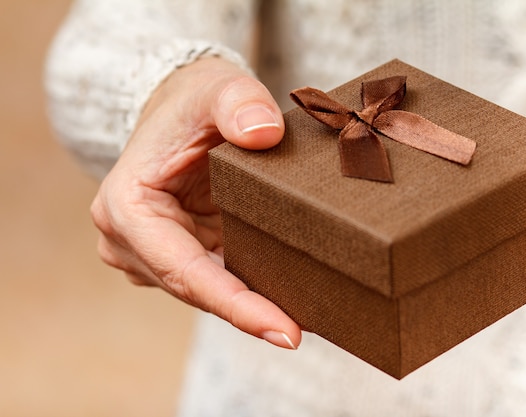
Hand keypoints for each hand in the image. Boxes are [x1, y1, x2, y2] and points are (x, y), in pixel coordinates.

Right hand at [90, 57, 300, 349]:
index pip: (184, 271)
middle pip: (196, 290)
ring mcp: (150, 252)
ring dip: (252, 304)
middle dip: (251, 313)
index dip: (235, 306)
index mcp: (127, 207)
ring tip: (307, 318)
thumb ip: (239, 102)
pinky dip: (248, 288)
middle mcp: (129, 239)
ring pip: (206, 291)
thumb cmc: (193, 100)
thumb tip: (263, 135)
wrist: (181, 109)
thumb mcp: (217, 87)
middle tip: (307, 332)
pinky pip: (214, 279)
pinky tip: (288, 297)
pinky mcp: (176, 253)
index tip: (285, 332)